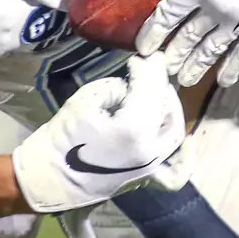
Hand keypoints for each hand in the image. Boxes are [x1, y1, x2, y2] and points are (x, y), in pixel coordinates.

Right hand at [11, 55, 182, 211]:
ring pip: (174, 131)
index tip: (140, 58)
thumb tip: (131, 85)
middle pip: (165, 107)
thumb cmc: (62, 139)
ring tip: (158, 93)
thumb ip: (117, 88)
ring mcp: (151, 166)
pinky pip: (175, 174)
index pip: (151, 88)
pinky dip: (186, 159)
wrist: (49, 179)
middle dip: (157, 84)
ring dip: (169, 108)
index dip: (147, 69)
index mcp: (134, 127)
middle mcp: (150, 148)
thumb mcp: (86, 100)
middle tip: (147, 70)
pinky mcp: (145, 178)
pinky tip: (190, 145)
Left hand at [133, 0, 238, 86]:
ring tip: (183, 80)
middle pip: (187, 38)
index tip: (143, 47)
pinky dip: (232, 66)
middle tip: (161, 69)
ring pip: (211, 49)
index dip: (153, 33)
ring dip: (196, 66)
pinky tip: (223, 80)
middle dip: (173, 55)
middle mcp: (217, 11)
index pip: (168, 16)